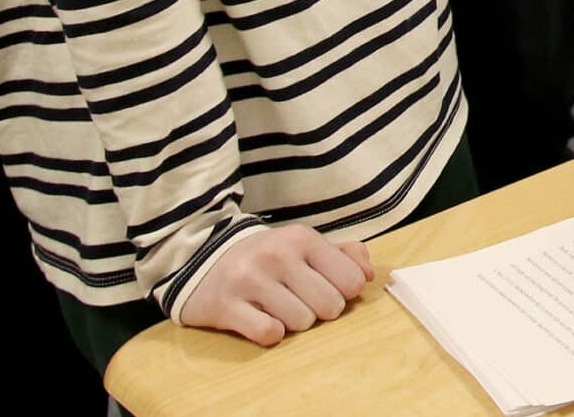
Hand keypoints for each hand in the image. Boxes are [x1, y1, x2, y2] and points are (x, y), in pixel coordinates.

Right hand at [177, 225, 373, 346]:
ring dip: (294, 322)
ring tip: (278, 308)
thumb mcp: (304, 245)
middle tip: (302, 302)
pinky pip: (269, 334)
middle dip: (320, 310)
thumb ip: (344, 254)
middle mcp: (277, 256)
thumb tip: (370, 275)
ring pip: (301, 322)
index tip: (328, 289)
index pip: (350, 280)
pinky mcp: (226, 306)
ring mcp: (250, 281)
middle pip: (329, 305)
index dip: (344, 293)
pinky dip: (270, 334)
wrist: (204, 259)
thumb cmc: (267, 257)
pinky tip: (261, 320)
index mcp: (302, 238)